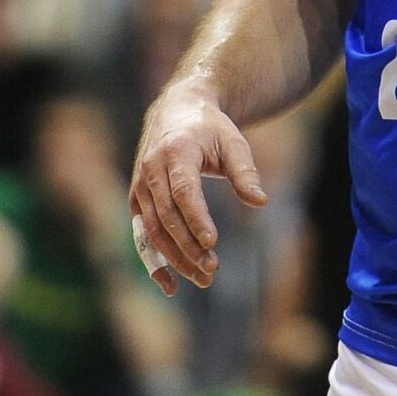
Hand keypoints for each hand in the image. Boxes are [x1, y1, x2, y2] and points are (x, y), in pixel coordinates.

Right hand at [129, 85, 267, 294]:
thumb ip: (245, 171)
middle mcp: (151, 170)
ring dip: (175, 258)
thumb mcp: (233, 141)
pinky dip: (153, 261)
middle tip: (212, 269)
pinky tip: (171, 285)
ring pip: (153, 230)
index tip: (213, 243)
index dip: (196, 219)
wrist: (175, 110)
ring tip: (203, 278)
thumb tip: (260, 202)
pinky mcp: (136, 200)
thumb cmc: (210, 128)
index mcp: (176, 152)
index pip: (184, 191)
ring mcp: (140, 186)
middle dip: (188, 247)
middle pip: (167, 216)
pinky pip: (142, 235)